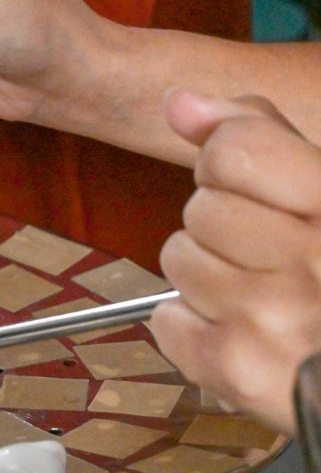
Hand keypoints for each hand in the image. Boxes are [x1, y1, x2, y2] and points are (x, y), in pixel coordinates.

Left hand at [151, 89, 320, 434]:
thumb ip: (259, 136)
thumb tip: (178, 103)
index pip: (235, 152)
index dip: (225, 162)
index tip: (245, 182)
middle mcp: (312, 260)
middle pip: (201, 209)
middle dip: (220, 224)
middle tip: (264, 252)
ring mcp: (272, 319)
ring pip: (178, 261)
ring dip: (205, 274)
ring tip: (257, 294)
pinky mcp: (235, 368)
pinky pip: (165, 319)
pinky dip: (191, 326)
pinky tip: (238, 331)